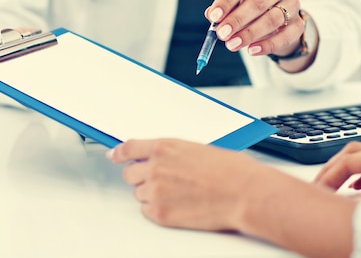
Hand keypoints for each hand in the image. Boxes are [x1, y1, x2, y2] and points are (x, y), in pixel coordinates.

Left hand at [108, 138, 355, 257]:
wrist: (245, 193)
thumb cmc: (232, 170)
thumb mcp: (199, 149)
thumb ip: (174, 153)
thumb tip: (164, 159)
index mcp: (166, 147)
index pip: (129, 148)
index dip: (119, 153)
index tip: (115, 156)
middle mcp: (156, 167)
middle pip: (130, 173)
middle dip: (141, 176)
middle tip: (160, 179)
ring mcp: (156, 191)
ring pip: (138, 194)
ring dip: (151, 193)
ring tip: (178, 193)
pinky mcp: (161, 213)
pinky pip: (147, 211)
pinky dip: (157, 209)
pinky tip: (178, 204)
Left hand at [205, 0, 307, 65]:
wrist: (279, 18)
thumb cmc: (253, 5)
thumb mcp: (238, 1)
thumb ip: (225, 7)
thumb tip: (211, 15)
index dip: (227, 0)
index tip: (214, 17)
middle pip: (258, 2)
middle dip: (237, 20)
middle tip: (221, 34)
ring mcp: (292, 3)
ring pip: (271, 20)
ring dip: (249, 34)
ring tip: (232, 45)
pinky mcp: (299, 23)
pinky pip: (285, 36)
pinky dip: (267, 45)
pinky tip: (252, 50)